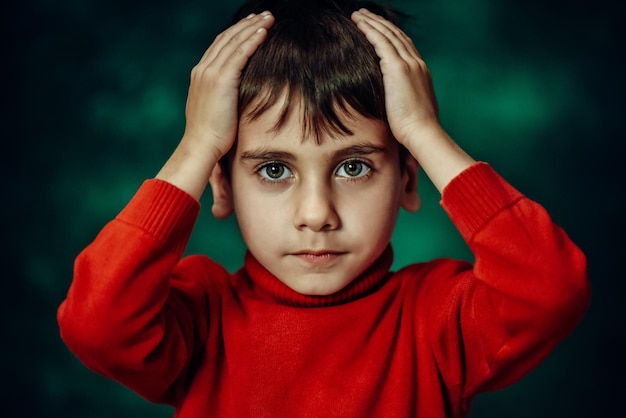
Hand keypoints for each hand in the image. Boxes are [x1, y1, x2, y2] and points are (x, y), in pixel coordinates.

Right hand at [157, 11, 273, 198]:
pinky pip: (239, 53)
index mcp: (200, 76)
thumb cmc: (211, 137)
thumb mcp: (215, 111)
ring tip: (269, 18)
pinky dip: (252, 40)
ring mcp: (210, 73)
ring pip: (234, 42)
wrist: (201, 146)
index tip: (251, 25)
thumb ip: (222, 98)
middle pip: (227, 38)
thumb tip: (235, 99)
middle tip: (264, 15)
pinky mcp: (221, 80)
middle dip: (247, 24)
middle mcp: (203, 70)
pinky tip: (264, 32)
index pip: (219, 46)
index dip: (236, 33)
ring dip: (253, 27)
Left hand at [351, 9, 438, 148]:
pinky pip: (381, 42)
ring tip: (358, 15)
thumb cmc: (415, 129)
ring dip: (372, 22)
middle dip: (380, 23)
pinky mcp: (398, 69)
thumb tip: (395, 101)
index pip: (405, 45)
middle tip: (365, 14)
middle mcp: (417, 64)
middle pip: (397, 35)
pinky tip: (360, 24)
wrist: (423, 133)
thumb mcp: (411, 108)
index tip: (378, 27)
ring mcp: (409, 64)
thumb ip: (404, 97)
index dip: (391, 34)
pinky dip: (370, 31)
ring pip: (388, 34)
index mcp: (421, 72)